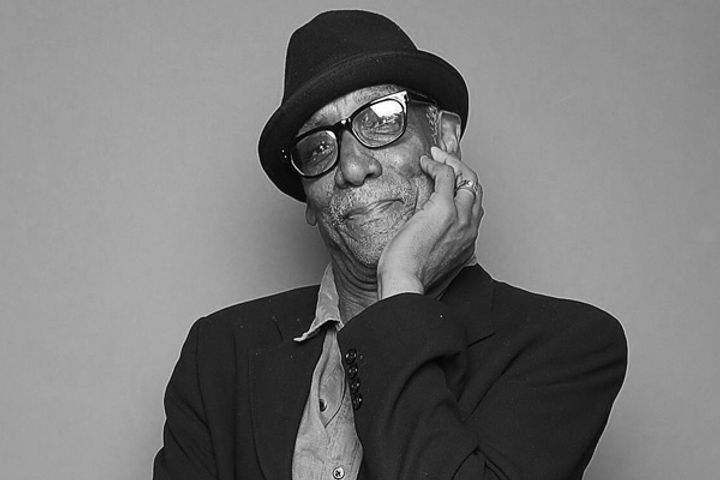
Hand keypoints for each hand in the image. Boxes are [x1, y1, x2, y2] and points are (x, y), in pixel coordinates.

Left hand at [377, 146, 483, 298]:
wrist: (405, 283)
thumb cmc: (410, 276)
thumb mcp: (430, 260)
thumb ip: (436, 247)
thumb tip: (424, 234)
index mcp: (467, 242)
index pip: (473, 207)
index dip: (462, 189)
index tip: (448, 180)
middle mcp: (469, 229)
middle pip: (475, 189)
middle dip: (461, 170)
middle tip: (443, 161)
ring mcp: (460, 218)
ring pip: (467, 178)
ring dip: (452, 163)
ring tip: (436, 157)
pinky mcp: (444, 209)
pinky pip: (447, 176)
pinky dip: (438, 164)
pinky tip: (426, 162)